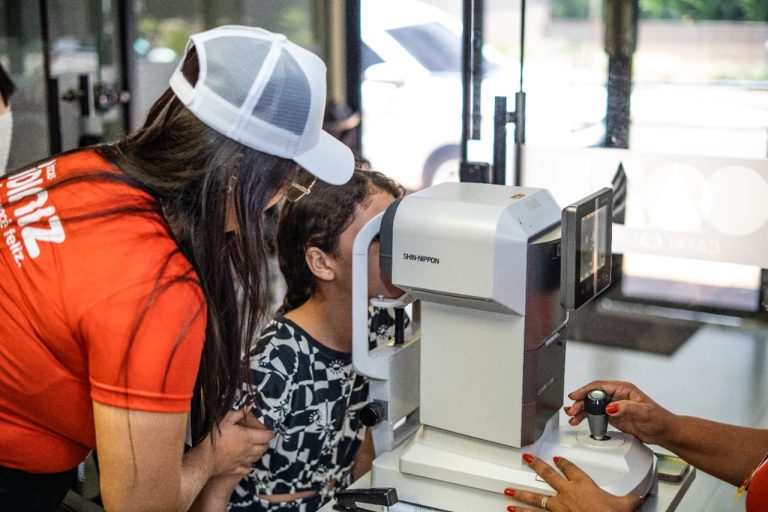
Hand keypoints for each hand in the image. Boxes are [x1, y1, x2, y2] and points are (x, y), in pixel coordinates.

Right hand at [207, 406, 274, 475]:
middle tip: (266, 439)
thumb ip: (239, 412)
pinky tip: (250, 467)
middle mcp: (248, 450)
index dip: (271, 433)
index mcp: (248, 437)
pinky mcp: (233, 469)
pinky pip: (245, 469)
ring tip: (260, 449)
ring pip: (256, 458)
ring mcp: (241, 461)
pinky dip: (249, 468)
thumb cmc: (214, 438)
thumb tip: (250, 404)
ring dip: (260, 454)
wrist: (204, 459)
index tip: (273, 431)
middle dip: (266, 443)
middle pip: (263, 448)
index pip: (266, 436)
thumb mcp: (226, 420)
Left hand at [503, 455, 642, 511]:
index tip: (556, 458)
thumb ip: (630, 499)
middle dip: (535, 466)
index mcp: (583, 485)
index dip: (563, 462)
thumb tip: (639, 496)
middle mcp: (567, 493)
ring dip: (520, 494)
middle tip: (525, 459)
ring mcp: (557, 507)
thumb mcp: (625, 505)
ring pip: (534, 498)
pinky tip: (511, 510)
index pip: (570, 468)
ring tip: (507, 490)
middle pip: (547, 475)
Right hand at [564, 380, 675, 445]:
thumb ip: (626, 408)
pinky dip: (586, 417)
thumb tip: (609, 407)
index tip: (575, 395)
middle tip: (571, 410)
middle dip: (580, 402)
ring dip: (581, 411)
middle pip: (593, 396)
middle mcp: (617, 396)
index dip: (585, 390)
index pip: (600, 386)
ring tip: (572, 417)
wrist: (664, 432)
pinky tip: (580, 421)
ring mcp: (614, 406)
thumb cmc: (659, 419)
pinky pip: (596, 415)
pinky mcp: (613, 416)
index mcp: (624, 389)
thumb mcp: (644, 412)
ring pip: (592, 405)